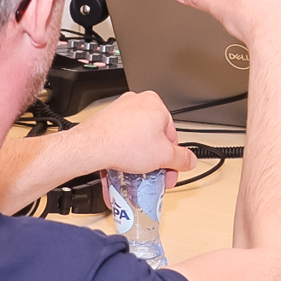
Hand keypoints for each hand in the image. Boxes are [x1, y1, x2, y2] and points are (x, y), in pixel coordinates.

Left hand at [79, 90, 194, 182]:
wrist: (91, 147)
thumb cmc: (123, 144)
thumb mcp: (164, 156)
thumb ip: (182, 159)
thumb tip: (189, 160)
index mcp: (155, 104)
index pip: (171, 134)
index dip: (171, 157)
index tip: (169, 170)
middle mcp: (136, 104)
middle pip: (152, 138)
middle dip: (153, 161)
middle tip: (153, 175)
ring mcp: (118, 112)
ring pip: (134, 142)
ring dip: (137, 162)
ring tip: (135, 176)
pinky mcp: (104, 123)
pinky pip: (119, 143)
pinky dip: (121, 158)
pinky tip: (121, 173)